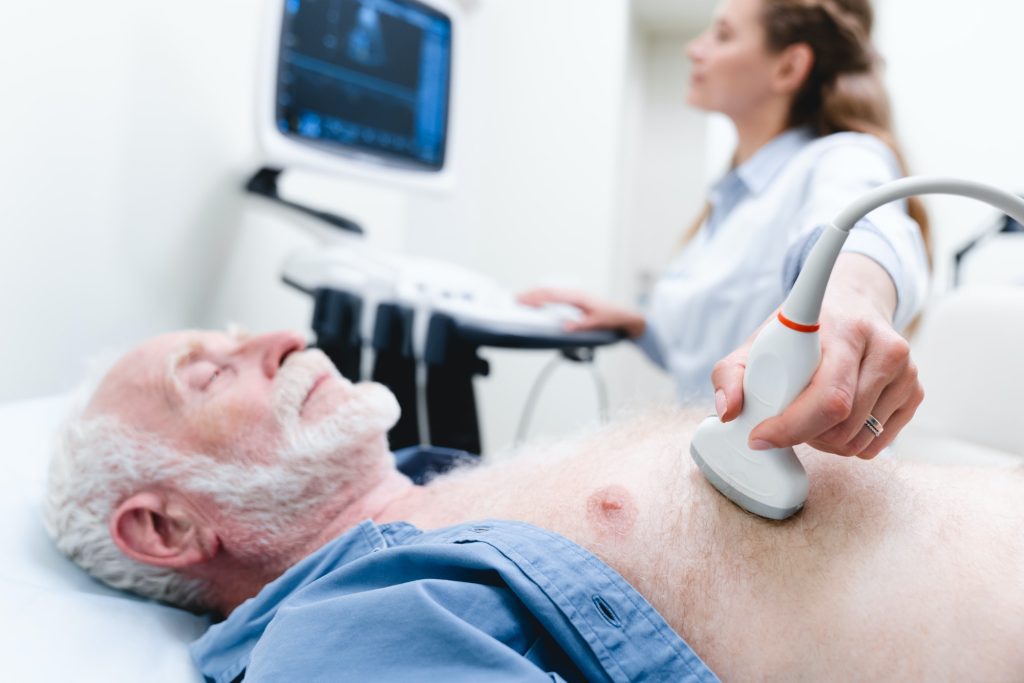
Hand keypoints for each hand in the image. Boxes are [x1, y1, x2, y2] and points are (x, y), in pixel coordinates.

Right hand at [517, 287, 646, 337]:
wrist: (624, 315)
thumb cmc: (612, 318)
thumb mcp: (597, 324)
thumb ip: (581, 325)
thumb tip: (565, 326)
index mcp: (578, 297)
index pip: (553, 295)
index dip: (537, 298)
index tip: (524, 301)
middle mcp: (575, 293)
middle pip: (548, 290)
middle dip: (531, 294)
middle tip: (515, 299)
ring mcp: (574, 294)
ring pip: (551, 291)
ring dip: (536, 294)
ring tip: (521, 299)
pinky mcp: (575, 298)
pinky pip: (555, 295)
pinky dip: (543, 296)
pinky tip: (537, 301)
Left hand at [711, 254, 923, 458]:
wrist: (852, 306)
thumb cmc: (800, 333)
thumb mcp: (757, 342)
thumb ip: (729, 374)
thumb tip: (729, 411)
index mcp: (844, 331)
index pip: (828, 395)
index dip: (792, 425)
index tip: (760, 435)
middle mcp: (884, 348)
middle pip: (842, 424)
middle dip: (802, 435)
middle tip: (781, 424)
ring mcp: (906, 371)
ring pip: (858, 440)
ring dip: (825, 442)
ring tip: (809, 416)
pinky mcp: (916, 391)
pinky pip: (877, 444)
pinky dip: (849, 443)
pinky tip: (835, 419)